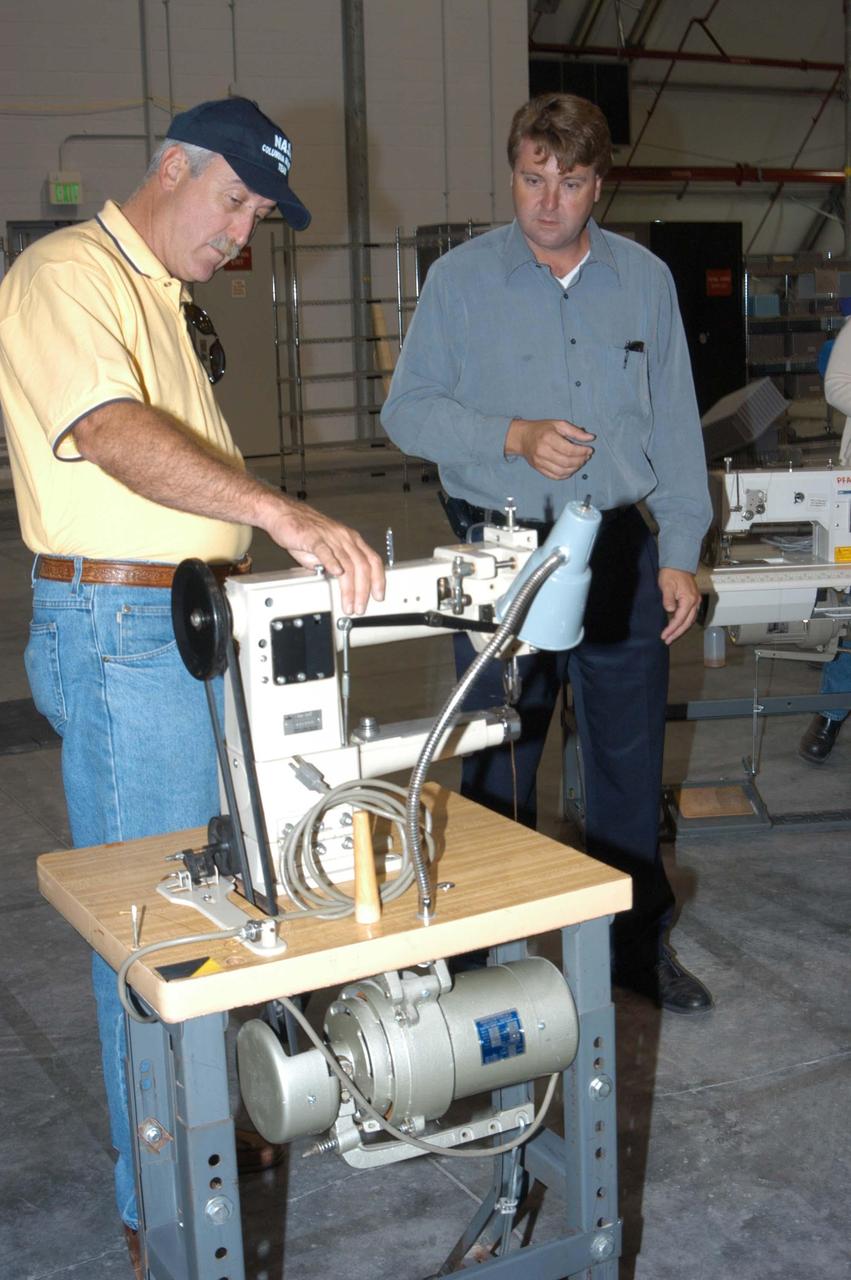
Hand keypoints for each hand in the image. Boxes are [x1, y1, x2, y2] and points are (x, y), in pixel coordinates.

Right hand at [266, 499, 384, 615]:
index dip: (378, 580)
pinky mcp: (313, 537)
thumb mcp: (326, 550)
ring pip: (347, 563)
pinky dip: (333, 564)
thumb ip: (333, 565)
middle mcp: (344, 537)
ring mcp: (330, 537)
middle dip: (363, 590)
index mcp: (350, 539)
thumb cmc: (304, 530)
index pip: (373, 560)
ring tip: (348, 603)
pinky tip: (336, 575)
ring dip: (349, 587)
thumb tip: (337, 580)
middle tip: (360, 607)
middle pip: (362, 566)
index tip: (378, 595)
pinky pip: (326, 551)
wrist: (283, 514)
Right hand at [505, 418, 594, 479]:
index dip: (582, 451)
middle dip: (580, 460)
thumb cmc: (541, 429)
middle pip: (567, 462)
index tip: (589, 450)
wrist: (522, 438)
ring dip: (575, 468)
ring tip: (580, 462)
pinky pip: (555, 476)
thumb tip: (591, 438)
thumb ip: (576, 431)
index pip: (569, 449)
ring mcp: (540, 462)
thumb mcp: (559, 424)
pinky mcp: (539, 469)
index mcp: (548, 438)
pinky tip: (571, 468)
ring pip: (562, 471)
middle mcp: (543, 451)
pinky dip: (566, 474)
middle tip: (586, 456)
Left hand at [658, 568, 700, 644]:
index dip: (672, 629)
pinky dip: (684, 623)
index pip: (680, 619)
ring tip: (671, 637)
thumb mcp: (666, 586)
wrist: (678, 564)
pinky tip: (677, 627)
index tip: (664, 636)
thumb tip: (670, 610)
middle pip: (687, 623)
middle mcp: (695, 602)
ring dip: (681, 630)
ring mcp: (696, 601)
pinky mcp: (693, 600)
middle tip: (667, 640)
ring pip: (690, 620)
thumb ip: (668, 599)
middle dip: (677, 633)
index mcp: (689, 599)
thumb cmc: (671, 573)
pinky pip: (690, 615)